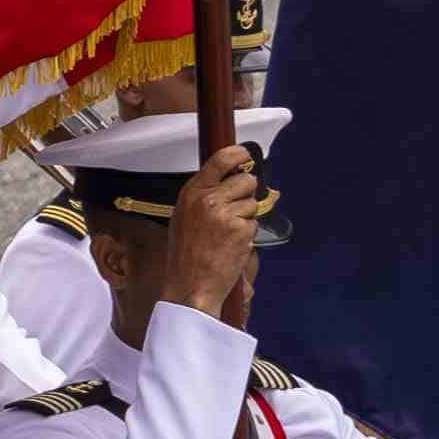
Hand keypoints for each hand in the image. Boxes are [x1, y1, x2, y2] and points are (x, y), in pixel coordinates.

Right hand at [160, 143, 266, 322]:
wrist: (191, 285)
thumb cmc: (186, 254)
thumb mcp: (185, 216)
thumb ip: (204, 194)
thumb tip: (229, 178)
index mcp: (192, 192)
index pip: (220, 159)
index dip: (239, 154)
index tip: (246, 155)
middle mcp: (209, 199)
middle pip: (245, 180)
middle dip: (246, 193)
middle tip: (235, 210)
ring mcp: (226, 214)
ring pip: (252, 203)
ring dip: (246, 217)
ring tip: (227, 234)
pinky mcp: (240, 230)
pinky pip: (253, 224)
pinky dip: (247, 234)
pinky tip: (231, 245)